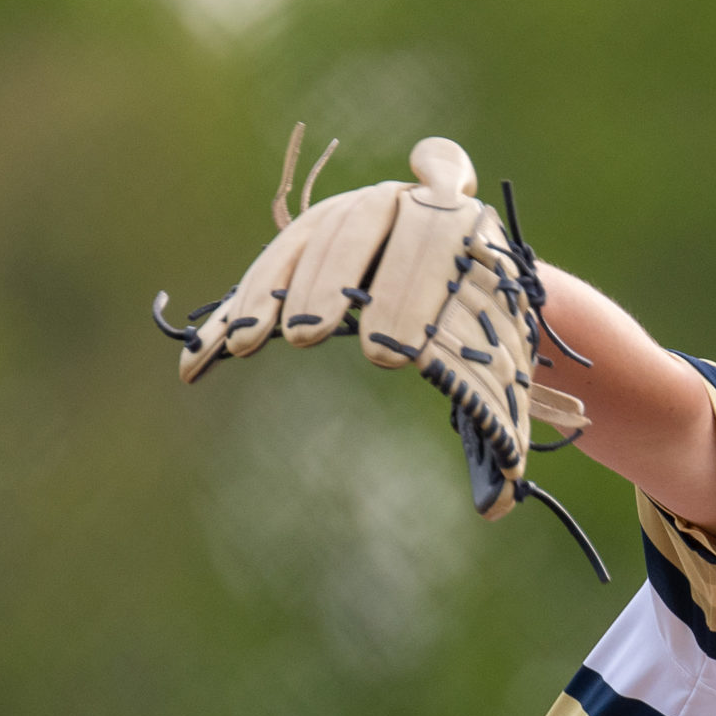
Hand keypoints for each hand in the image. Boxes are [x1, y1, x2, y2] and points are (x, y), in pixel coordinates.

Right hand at [152, 129, 607, 578]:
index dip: (413, 293)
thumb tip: (495, 510)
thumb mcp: (510, 372)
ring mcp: (356, 215)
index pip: (439, 246)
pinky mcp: (311, 238)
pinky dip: (235, 308)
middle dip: (333, 284)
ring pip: (310, 239)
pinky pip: (269, 267)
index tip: (390, 353)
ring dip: (273, 289)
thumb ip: (503, 430)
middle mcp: (409, 205)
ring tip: (250, 342)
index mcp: (467, 229)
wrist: (477, 271)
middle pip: (364, 229)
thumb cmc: (494, 338)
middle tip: (310, 337)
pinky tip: (204, 356)